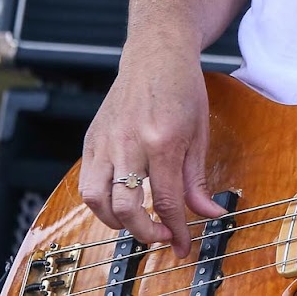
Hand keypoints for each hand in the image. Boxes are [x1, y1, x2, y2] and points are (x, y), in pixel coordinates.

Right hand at [78, 44, 225, 256]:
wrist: (156, 51)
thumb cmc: (182, 87)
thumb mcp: (200, 131)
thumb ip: (198, 178)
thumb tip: (209, 213)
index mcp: (164, 140)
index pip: (166, 200)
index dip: (175, 230)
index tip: (182, 246)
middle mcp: (130, 142)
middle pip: (127, 207)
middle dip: (145, 233)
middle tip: (162, 237)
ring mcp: (106, 140)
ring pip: (97, 200)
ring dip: (116, 222)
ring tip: (137, 223)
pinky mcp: (91, 138)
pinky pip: (87, 182)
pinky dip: (100, 201)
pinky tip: (119, 201)